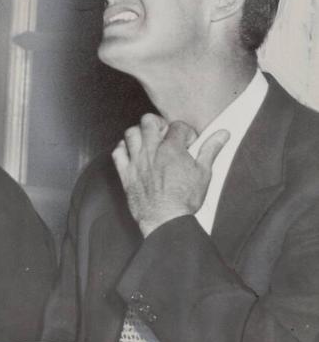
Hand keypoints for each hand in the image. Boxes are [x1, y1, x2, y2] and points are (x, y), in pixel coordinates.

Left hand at [113, 114, 229, 236]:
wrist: (165, 220)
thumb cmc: (184, 200)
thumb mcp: (204, 173)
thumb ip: (211, 150)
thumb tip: (222, 134)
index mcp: (172, 149)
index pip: (177, 126)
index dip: (185, 132)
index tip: (188, 143)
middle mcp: (152, 151)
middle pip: (149, 121)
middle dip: (159, 124)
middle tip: (165, 135)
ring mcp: (137, 162)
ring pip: (131, 133)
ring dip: (140, 134)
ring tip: (148, 142)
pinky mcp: (126, 174)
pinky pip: (117, 152)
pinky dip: (123, 149)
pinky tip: (132, 153)